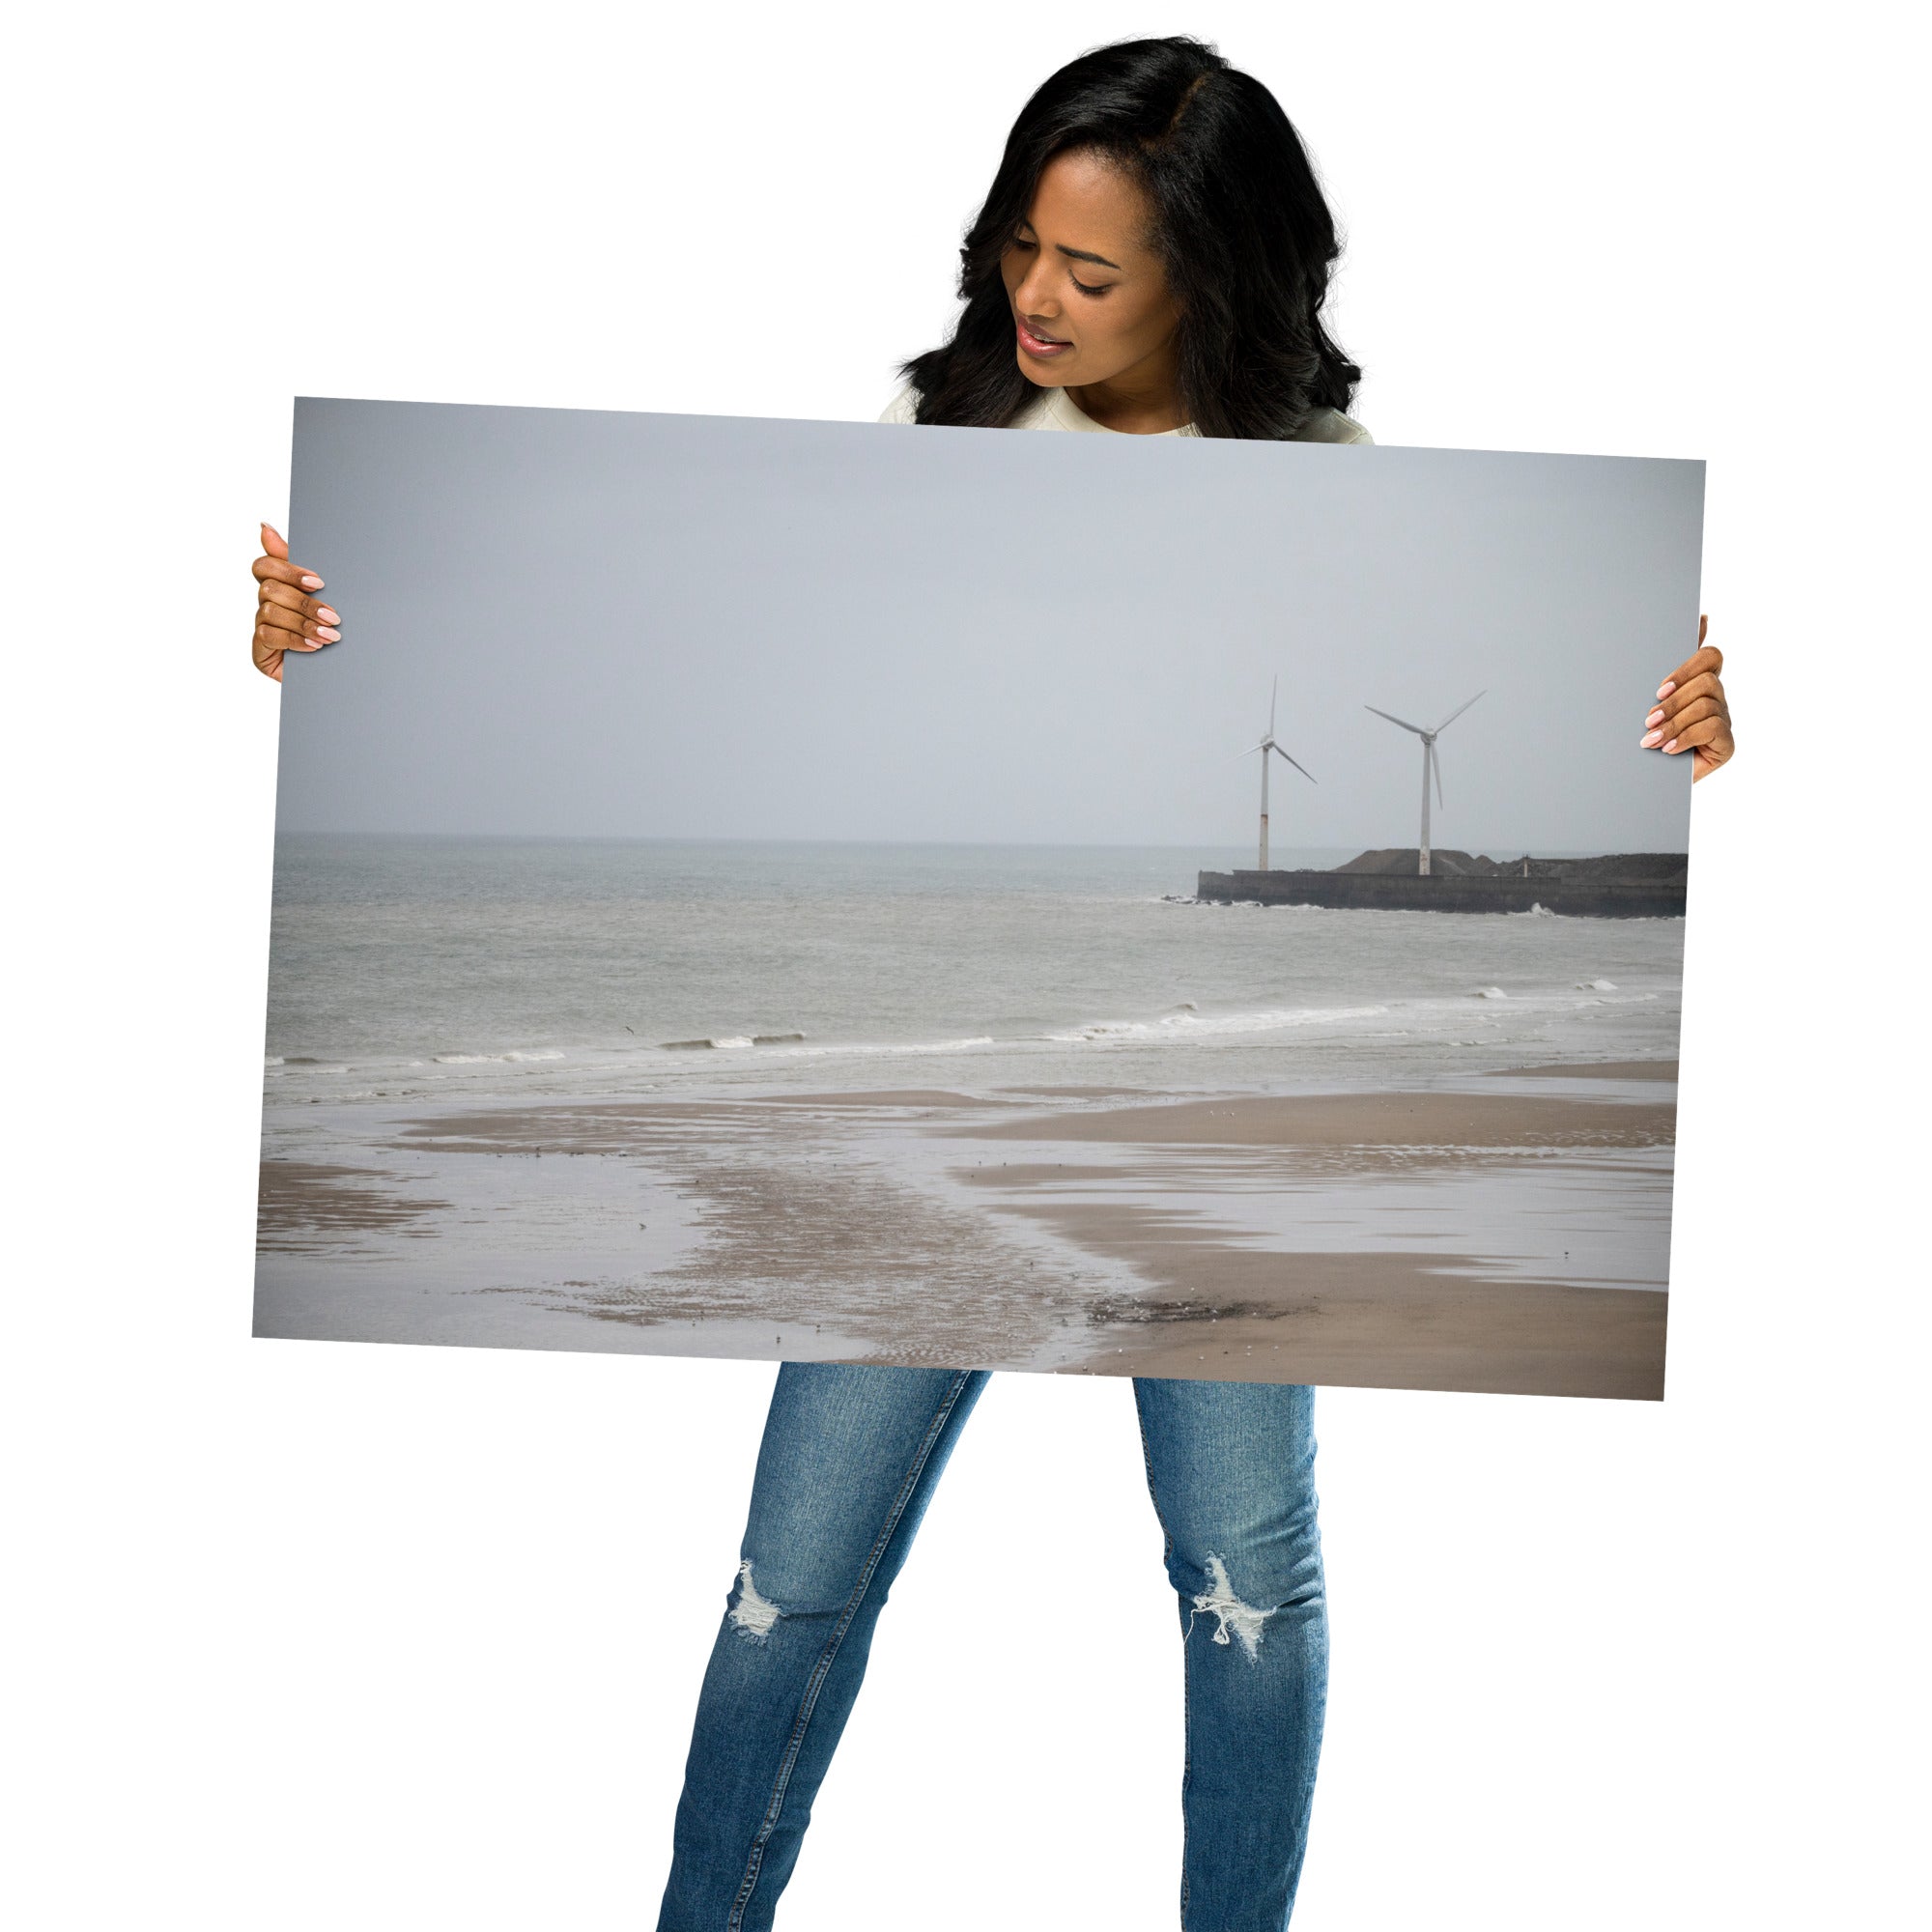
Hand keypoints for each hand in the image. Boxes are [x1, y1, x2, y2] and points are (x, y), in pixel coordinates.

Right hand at [251, 523, 339, 682]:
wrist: (338, 672)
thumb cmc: (329, 628)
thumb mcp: (325, 595)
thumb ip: (299, 564)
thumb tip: (264, 526)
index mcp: (278, 585)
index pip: (264, 566)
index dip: (288, 570)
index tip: (318, 582)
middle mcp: (265, 603)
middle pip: (270, 589)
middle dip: (304, 603)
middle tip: (333, 616)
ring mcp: (261, 626)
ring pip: (271, 612)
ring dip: (304, 623)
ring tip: (330, 635)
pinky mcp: (259, 650)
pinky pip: (269, 636)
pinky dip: (294, 640)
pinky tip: (314, 647)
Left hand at [1641, 614, 1732, 780]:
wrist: (1644, 779)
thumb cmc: (1646, 735)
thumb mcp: (1649, 701)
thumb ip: (1665, 668)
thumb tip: (1697, 620)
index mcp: (1699, 682)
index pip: (1710, 656)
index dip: (1687, 667)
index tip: (1660, 688)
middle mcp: (1716, 698)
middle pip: (1707, 681)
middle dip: (1673, 701)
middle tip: (1649, 719)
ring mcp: (1724, 720)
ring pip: (1706, 705)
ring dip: (1674, 722)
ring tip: (1651, 739)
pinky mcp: (1727, 744)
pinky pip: (1713, 728)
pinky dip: (1685, 738)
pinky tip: (1668, 749)